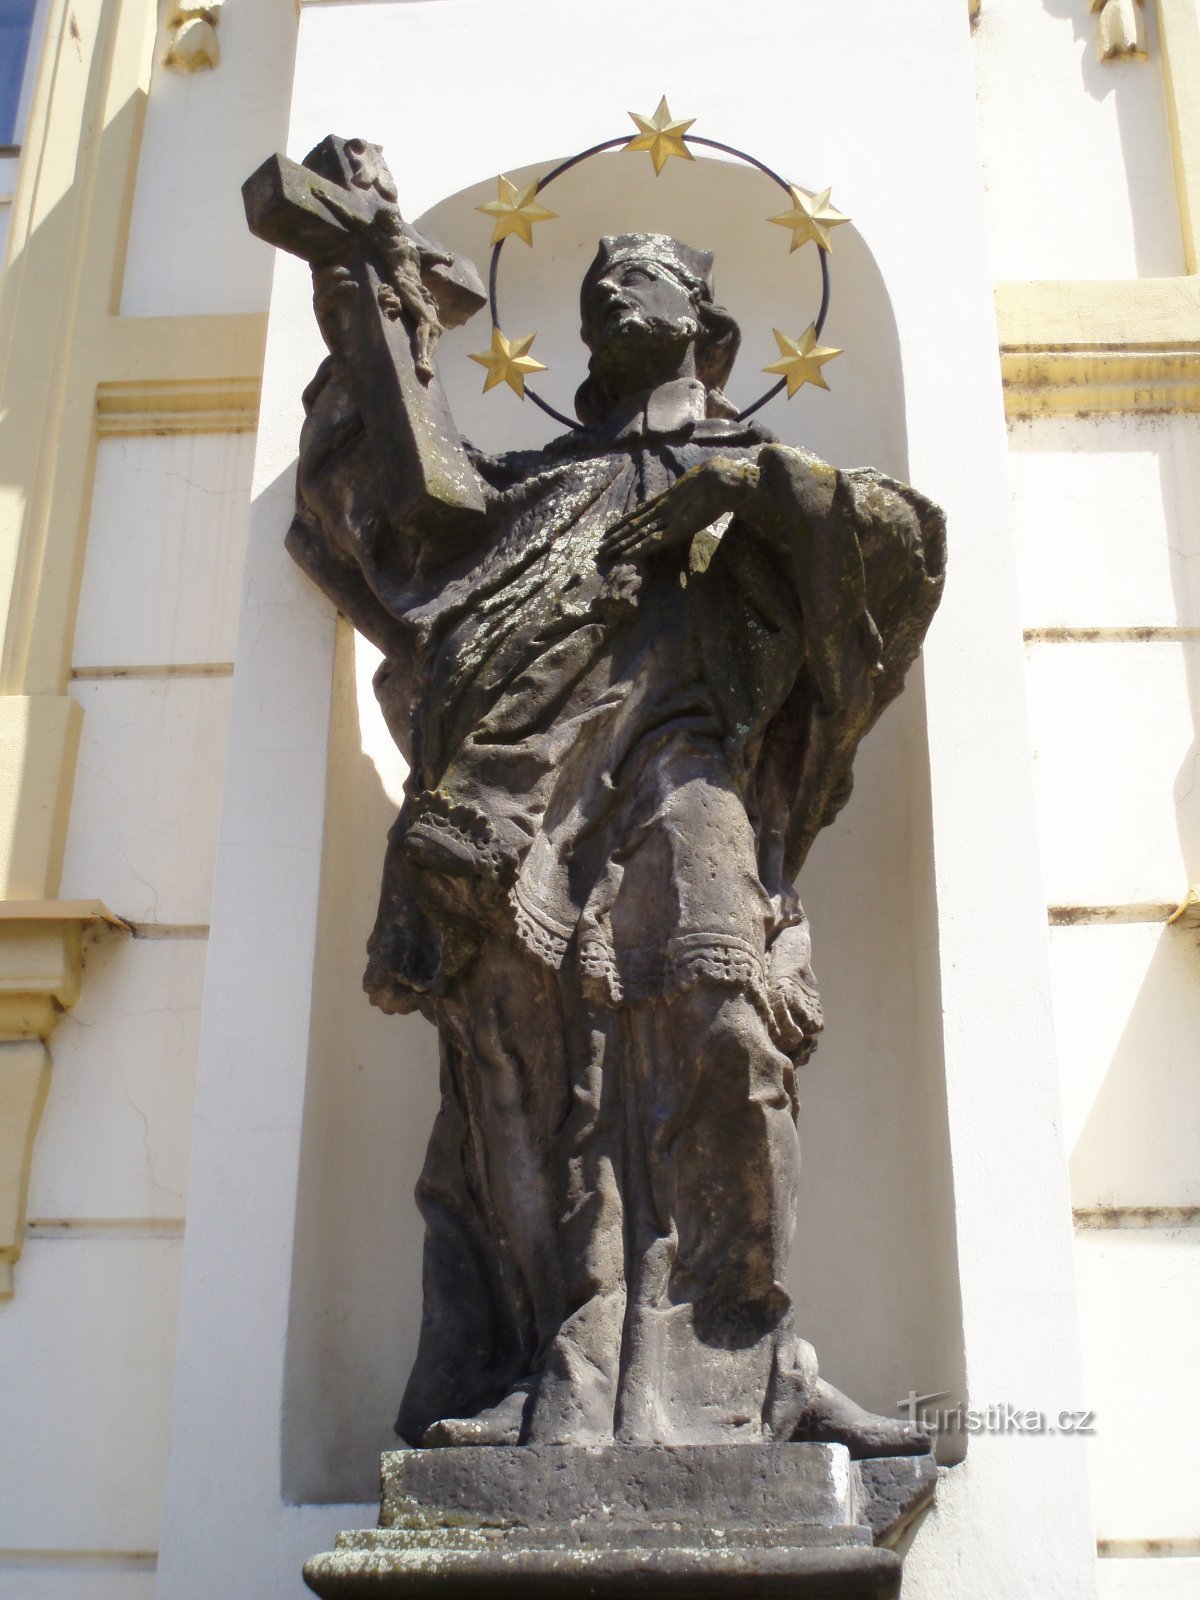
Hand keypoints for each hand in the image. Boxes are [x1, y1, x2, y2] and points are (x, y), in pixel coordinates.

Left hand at [600, 457, 758, 561]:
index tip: (608, 532)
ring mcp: (667, 517)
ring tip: (604, 552)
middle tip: (599, 549)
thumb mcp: (699, 487)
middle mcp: (662, 510)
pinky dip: (639, 547)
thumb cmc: (715, 483)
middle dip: (615, 538)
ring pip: (638, 532)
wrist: (722, 480)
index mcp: (666, 500)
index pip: (638, 514)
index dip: (622, 523)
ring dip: (620, 544)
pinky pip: (654, 539)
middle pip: (633, 525)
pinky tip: (626, 555)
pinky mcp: (677, 528)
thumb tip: (692, 494)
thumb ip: (690, 493)